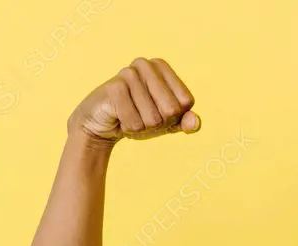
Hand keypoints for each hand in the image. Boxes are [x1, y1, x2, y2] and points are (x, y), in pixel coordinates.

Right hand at [67, 57, 199, 145]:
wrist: (102, 124)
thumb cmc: (138, 118)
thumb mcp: (166, 122)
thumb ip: (184, 122)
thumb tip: (195, 122)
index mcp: (162, 66)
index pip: (186, 102)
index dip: (175, 116)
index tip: (158, 112)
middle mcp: (146, 64)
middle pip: (171, 110)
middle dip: (159, 123)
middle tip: (142, 117)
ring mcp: (128, 73)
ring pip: (153, 119)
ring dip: (142, 127)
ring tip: (130, 116)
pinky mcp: (114, 87)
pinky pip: (135, 123)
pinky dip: (128, 128)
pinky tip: (118, 118)